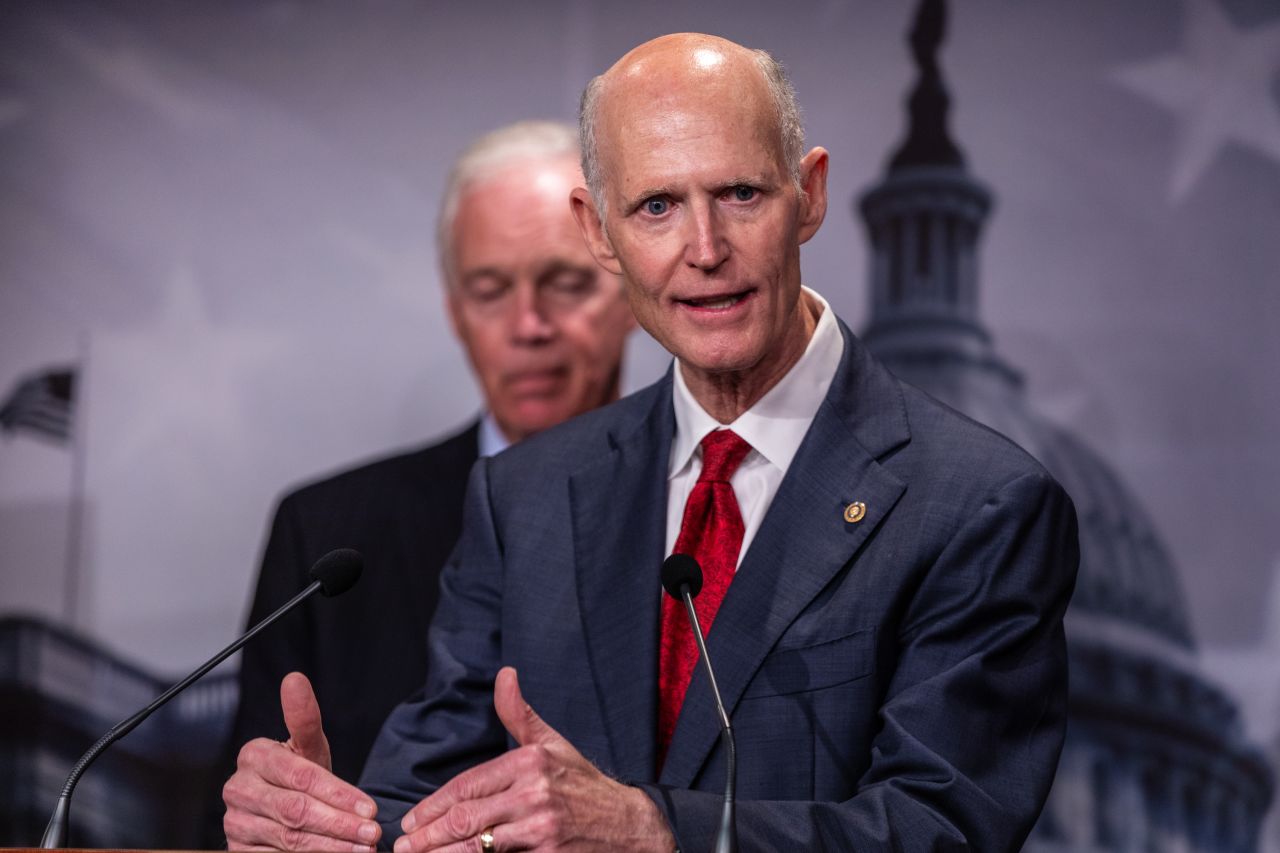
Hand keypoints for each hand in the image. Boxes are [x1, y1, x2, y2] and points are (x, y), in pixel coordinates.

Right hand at [223, 672, 381, 850]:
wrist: (284, 808)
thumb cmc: (300, 773)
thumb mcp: (308, 747)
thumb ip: (305, 718)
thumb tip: (295, 679)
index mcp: (253, 756)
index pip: (301, 777)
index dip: (338, 794)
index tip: (371, 808)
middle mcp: (237, 789)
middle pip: (295, 811)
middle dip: (339, 823)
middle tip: (372, 833)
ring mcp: (235, 823)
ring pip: (289, 838)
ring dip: (331, 846)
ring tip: (363, 849)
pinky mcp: (237, 851)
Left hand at [393, 667, 673, 851]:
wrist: (630, 825)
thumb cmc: (583, 785)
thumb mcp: (553, 744)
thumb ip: (519, 713)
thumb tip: (504, 674)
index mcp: (530, 761)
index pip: (468, 785)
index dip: (434, 805)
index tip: (411, 821)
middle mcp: (535, 792)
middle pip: (467, 818)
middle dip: (429, 835)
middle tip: (403, 846)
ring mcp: (542, 828)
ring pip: (477, 847)